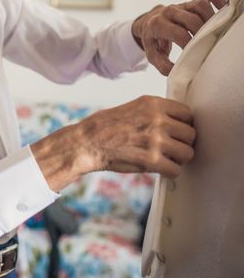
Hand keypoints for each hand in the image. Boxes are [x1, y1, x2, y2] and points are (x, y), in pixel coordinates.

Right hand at [77, 95, 194, 177]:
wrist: (87, 142)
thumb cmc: (104, 126)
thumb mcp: (132, 108)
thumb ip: (154, 112)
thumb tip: (174, 122)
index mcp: (153, 104)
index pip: (187, 113)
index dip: (185, 125)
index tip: (178, 132)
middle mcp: (157, 119)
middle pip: (191, 134)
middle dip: (183, 143)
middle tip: (172, 148)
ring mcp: (155, 140)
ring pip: (187, 153)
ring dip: (179, 159)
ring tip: (167, 159)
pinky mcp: (151, 160)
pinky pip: (176, 170)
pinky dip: (170, 172)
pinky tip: (160, 169)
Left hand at [131, 0, 226, 74]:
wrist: (147, 22)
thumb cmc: (152, 41)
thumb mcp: (152, 55)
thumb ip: (162, 64)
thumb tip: (177, 71)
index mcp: (158, 24)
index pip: (179, 34)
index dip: (189, 45)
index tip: (195, 54)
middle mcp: (169, 11)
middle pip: (192, 19)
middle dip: (201, 33)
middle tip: (206, 45)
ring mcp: (181, 5)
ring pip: (200, 5)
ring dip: (210, 18)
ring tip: (213, 31)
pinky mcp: (190, 1)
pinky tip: (222, 10)